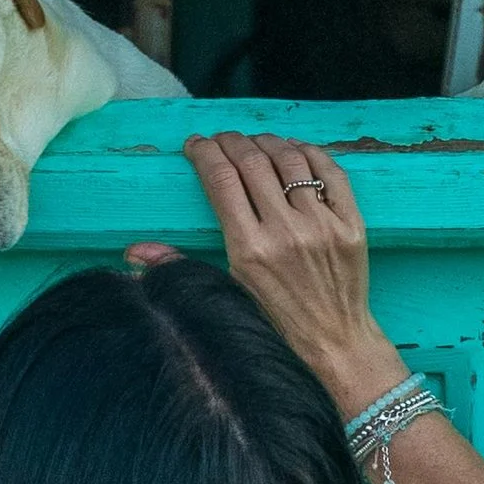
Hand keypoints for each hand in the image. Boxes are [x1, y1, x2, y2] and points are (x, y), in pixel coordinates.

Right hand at [162, 132, 402, 419]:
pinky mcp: (351, 224)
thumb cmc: (275, 323)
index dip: (204, 153)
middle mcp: (285, 232)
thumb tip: (133, 252)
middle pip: (252, 162)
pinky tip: (295, 150)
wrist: (334, 344)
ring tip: (254, 142)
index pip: (221, 180)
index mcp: (248, 249)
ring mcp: (321, 225)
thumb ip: (180, 266)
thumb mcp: (224, 295)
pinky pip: (330, 172)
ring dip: (267, 142)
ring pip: (290, 160)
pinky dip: (310, 153)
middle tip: (221, 139)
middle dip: (230, 142)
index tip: (195, 146)